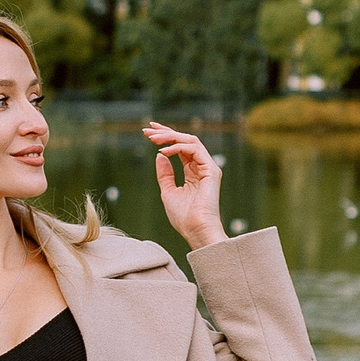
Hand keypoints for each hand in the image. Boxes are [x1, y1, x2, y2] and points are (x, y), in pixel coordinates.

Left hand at [144, 123, 224, 248]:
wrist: (196, 230)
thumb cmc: (183, 217)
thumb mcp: (168, 191)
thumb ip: (165, 174)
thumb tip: (159, 155)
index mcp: (193, 172)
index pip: (180, 148)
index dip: (165, 137)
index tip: (149, 132)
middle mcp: (202, 167)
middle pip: (185, 141)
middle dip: (166, 133)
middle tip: (148, 130)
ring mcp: (208, 167)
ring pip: (190, 141)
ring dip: (170, 137)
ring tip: (153, 139)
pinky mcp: (211, 170)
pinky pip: (194, 149)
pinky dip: (178, 147)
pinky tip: (164, 152)